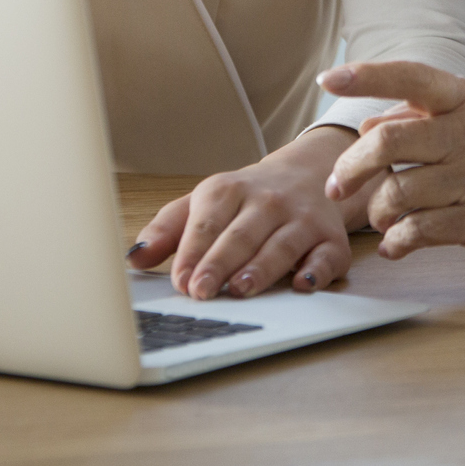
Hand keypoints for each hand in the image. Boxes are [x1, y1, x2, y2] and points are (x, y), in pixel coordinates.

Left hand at [126, 128, 362, 299]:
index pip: (205, 224)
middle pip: (240, 236)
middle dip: (220, 263)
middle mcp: (266, 202)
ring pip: (280, 245)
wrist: (304, 174)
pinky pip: (326, 256)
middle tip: (201, 290)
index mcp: (226, 191)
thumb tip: (134, 258)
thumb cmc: (244, 200)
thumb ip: (168, 229)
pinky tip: (302, 285)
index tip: (180, 281)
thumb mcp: (201, 203)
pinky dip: (316, 271)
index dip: (192, 253)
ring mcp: (300, 219)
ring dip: (261, 268)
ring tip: (241, 289)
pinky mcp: (330, 239)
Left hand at [322, 60, 464, 276]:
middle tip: (337, 186)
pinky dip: (396, 241)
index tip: (327, 79)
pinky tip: (396, 243)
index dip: (364, 75)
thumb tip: (367, 126)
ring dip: (376, 211)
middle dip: (350, 168)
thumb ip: (418, 118)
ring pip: (398, 192)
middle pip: (388, 142)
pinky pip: (418, 230)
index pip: (410, 76)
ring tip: (381, 218)